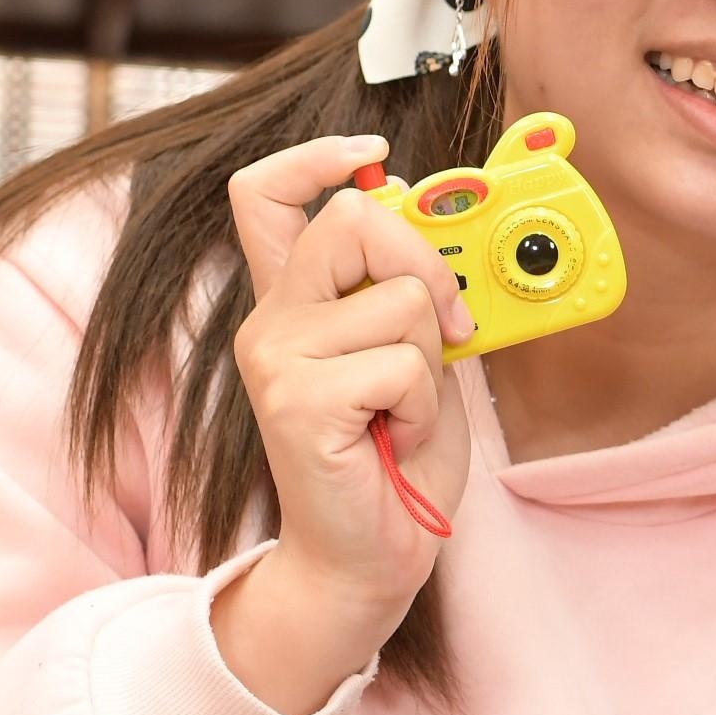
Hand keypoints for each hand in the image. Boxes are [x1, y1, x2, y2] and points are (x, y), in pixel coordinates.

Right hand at [208, 132, 479, 713]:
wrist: (369, 558)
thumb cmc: (394, 461)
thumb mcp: (415, 359)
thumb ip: (410, 294)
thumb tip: (430, 224)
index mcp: (293, 303)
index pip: (266, 195)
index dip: (316, 157)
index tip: (372, 156)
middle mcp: (271, 321)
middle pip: (353, 219)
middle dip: (426, 262)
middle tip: (449, 327)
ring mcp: (276, 357)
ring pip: (402, 300)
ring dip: (432, 362)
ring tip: (401, 412)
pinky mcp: (296, 399)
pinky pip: (403, 363)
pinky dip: (422, 406)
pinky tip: (392, 438)